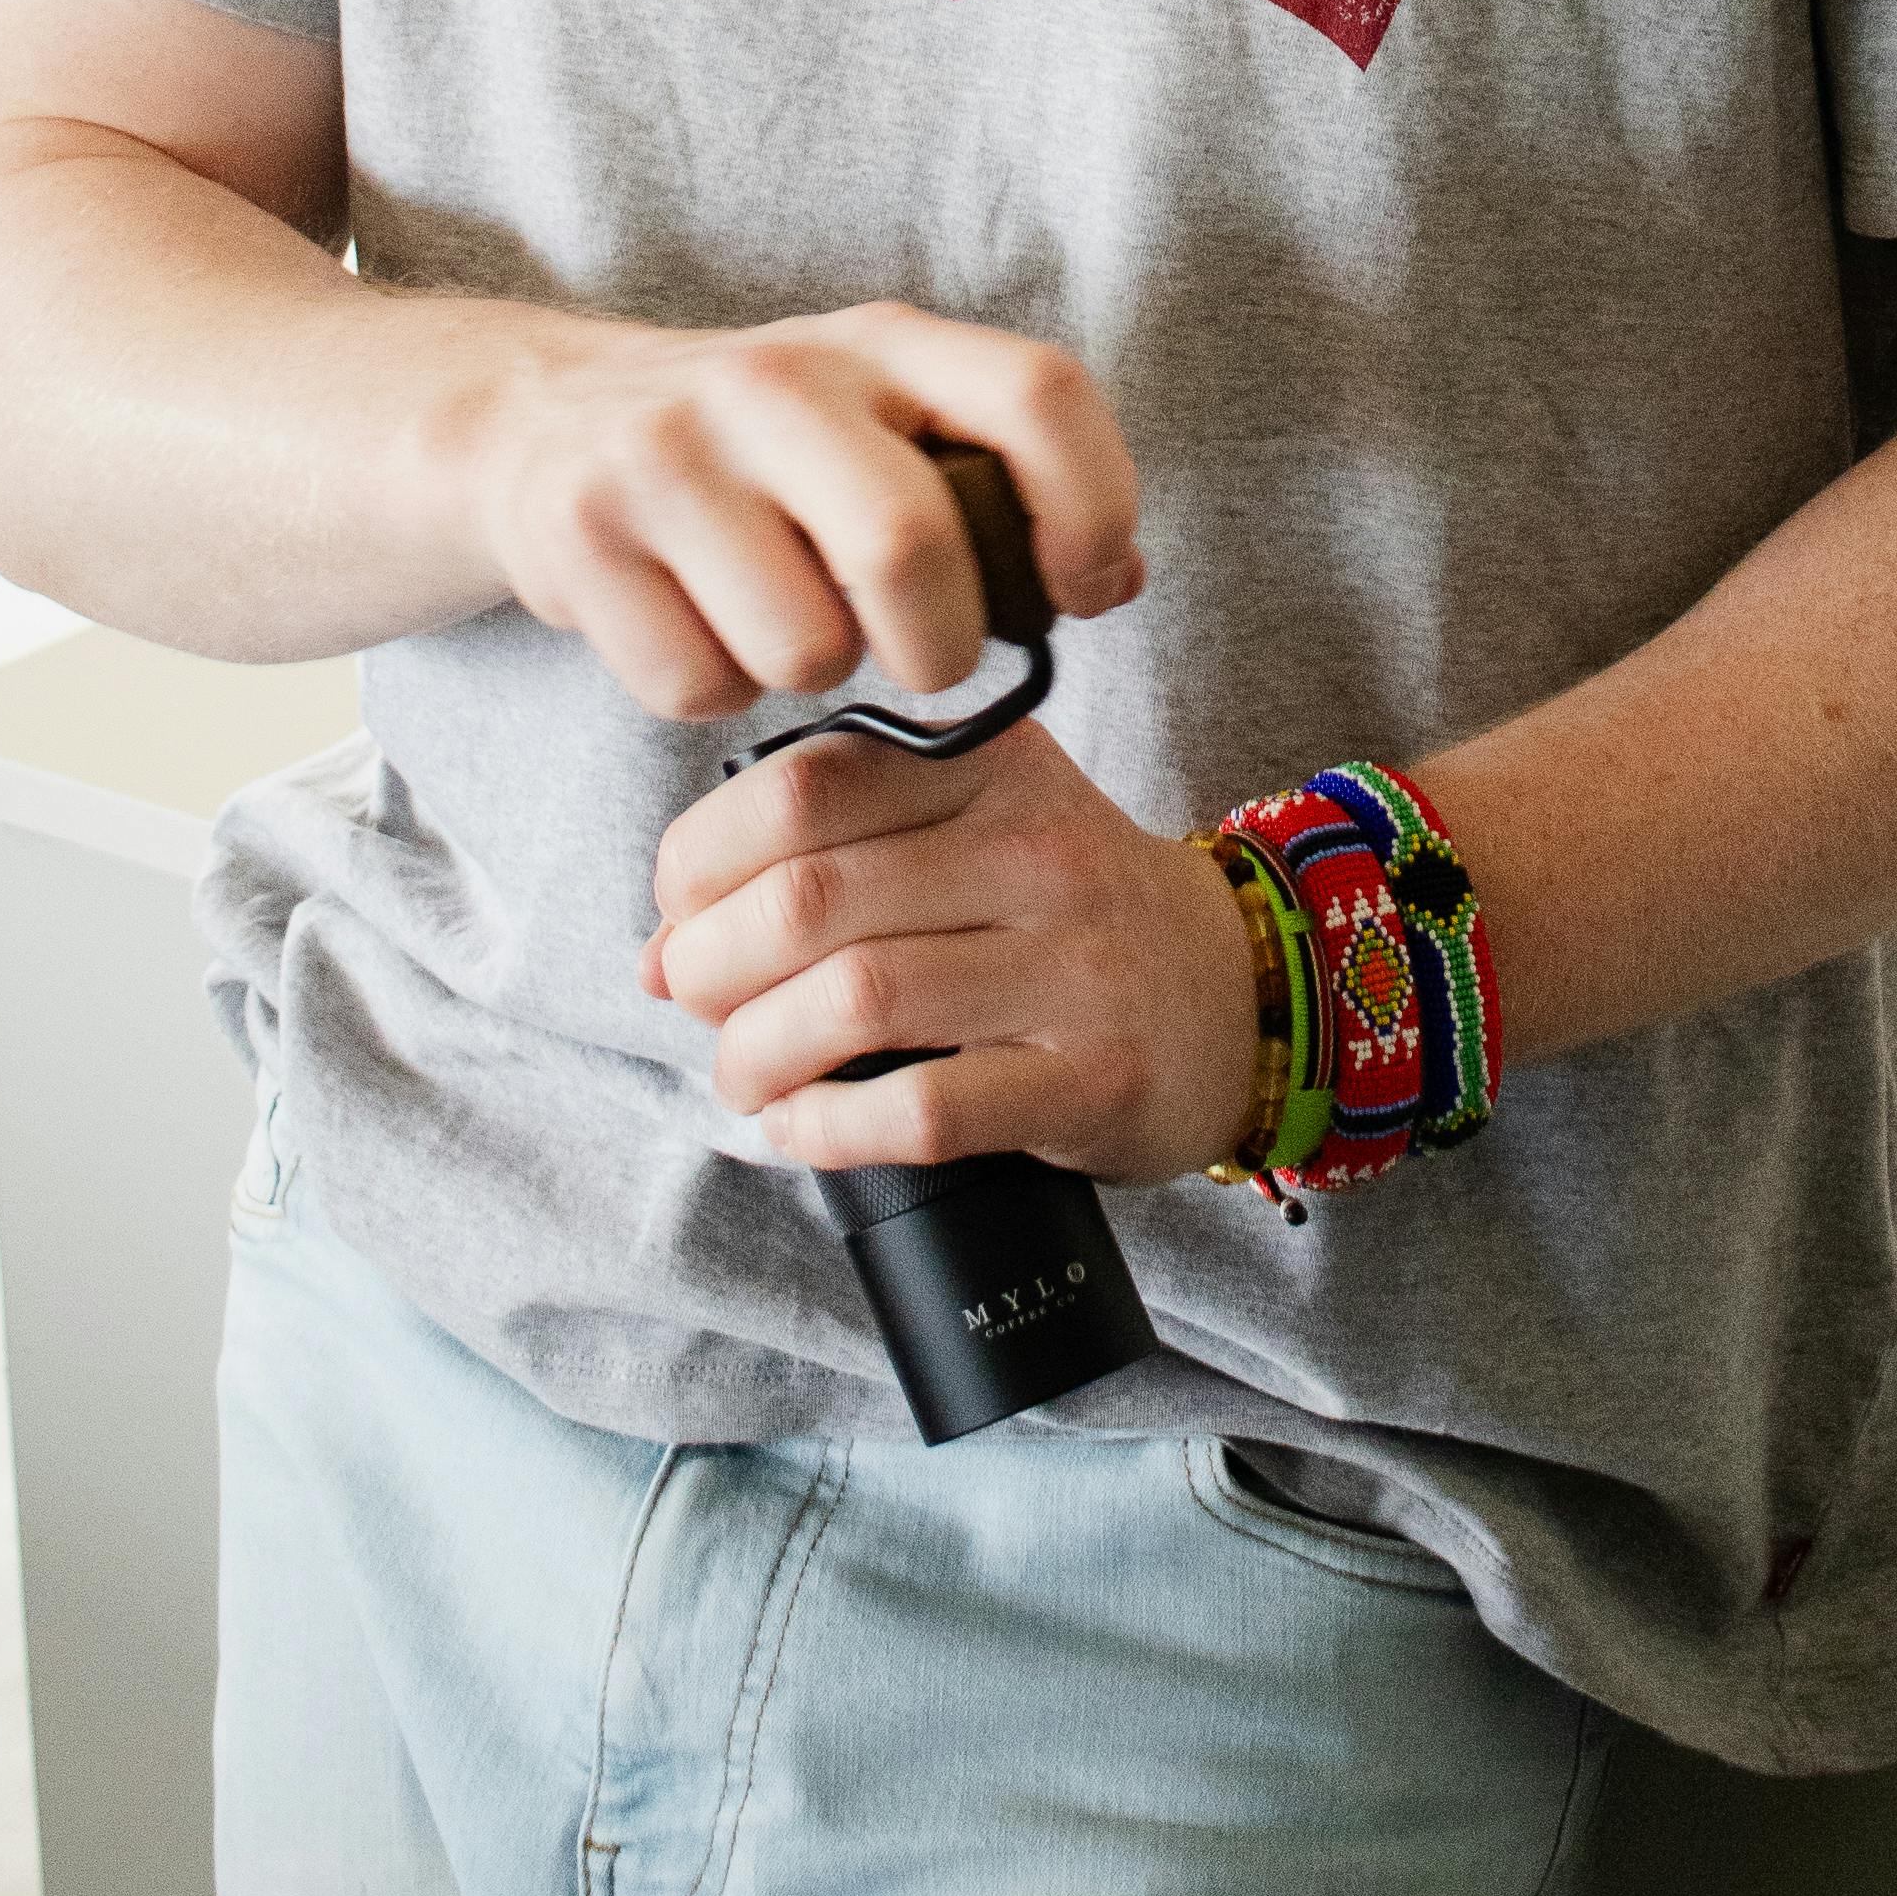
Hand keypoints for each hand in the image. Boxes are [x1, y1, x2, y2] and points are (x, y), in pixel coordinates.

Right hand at [449, 301, 1140, 722]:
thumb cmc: (766, 450)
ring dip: (814, 672)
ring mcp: (668, 451)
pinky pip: (700, 684)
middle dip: (942, 645)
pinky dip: (718, 689)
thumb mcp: (887, 422)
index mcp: (883, 342)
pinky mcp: (583, 532)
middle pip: (911, 547)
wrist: (544, 421)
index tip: (1083, 590)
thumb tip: (1117, 579)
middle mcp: (776, 379)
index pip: (1038, 394)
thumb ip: (1006, 486)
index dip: (1093, 506)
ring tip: (786, 618)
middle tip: (926, 654)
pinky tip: (700, 625)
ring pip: (804, 646)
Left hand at [642, 712, 1260, 1184]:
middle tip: (697, 1007)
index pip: (801, 785)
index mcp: (990, 765)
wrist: (1238, 990)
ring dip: (755, 1056)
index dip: (700, 859)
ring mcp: (1073, 966)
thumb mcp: (966, 832)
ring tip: (744, 1077)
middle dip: (710, 969)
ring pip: (853, 1001)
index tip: (680, 914)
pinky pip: (922, 1109)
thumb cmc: (1062, 912)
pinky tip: (803, 1130)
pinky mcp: (1094, 1078)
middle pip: (807, 898)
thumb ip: (823, 856)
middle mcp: (1034, 850)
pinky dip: (828, 1130)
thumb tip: (658, 953)